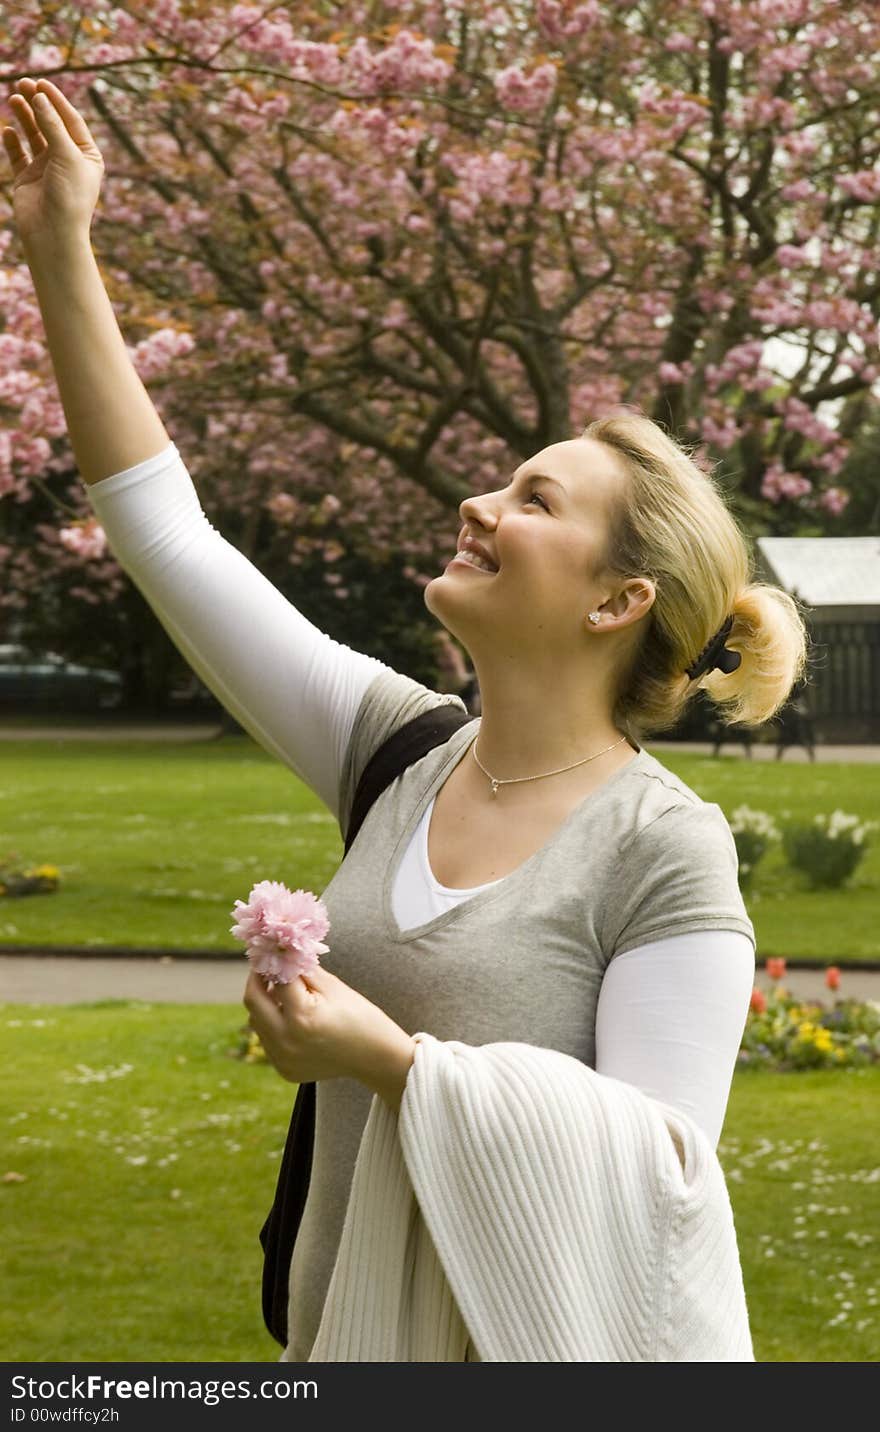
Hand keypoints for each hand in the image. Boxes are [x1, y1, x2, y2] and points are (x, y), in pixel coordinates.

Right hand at [2, 78, 104, 246]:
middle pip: (51, 124)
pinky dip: (12, 141)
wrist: (53, 235)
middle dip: (37, 103)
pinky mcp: (28, 179)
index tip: (41, 82)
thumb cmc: (69, 197)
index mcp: (87, 156)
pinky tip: (7, 130)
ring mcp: (46, 169)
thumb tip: (40, 96)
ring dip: (25, 117)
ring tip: (13, 99)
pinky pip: (17, 155)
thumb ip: (52, 125)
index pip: (71, 120)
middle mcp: (67, 160)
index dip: (56, 100)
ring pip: (33, 135)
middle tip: (22, 83)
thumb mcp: (66, 156)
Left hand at [243, 965, 416, 1109]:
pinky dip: (274, 1025)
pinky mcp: (284, 1070)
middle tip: (266, 966)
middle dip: (258, 979)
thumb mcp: (332, 986)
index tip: (273, 950)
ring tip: (284, 993)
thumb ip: (302, 968)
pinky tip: (293, 1019)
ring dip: (265, 1004)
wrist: (375, 1057)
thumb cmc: (359, 1016)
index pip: (276, 978)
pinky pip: (267, 1040)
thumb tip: (281, 950)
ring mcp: (283, 1059)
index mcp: (301, 1017)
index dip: (275, 961)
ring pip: (256, 1022)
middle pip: (253, 1001)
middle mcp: (286, 1041)